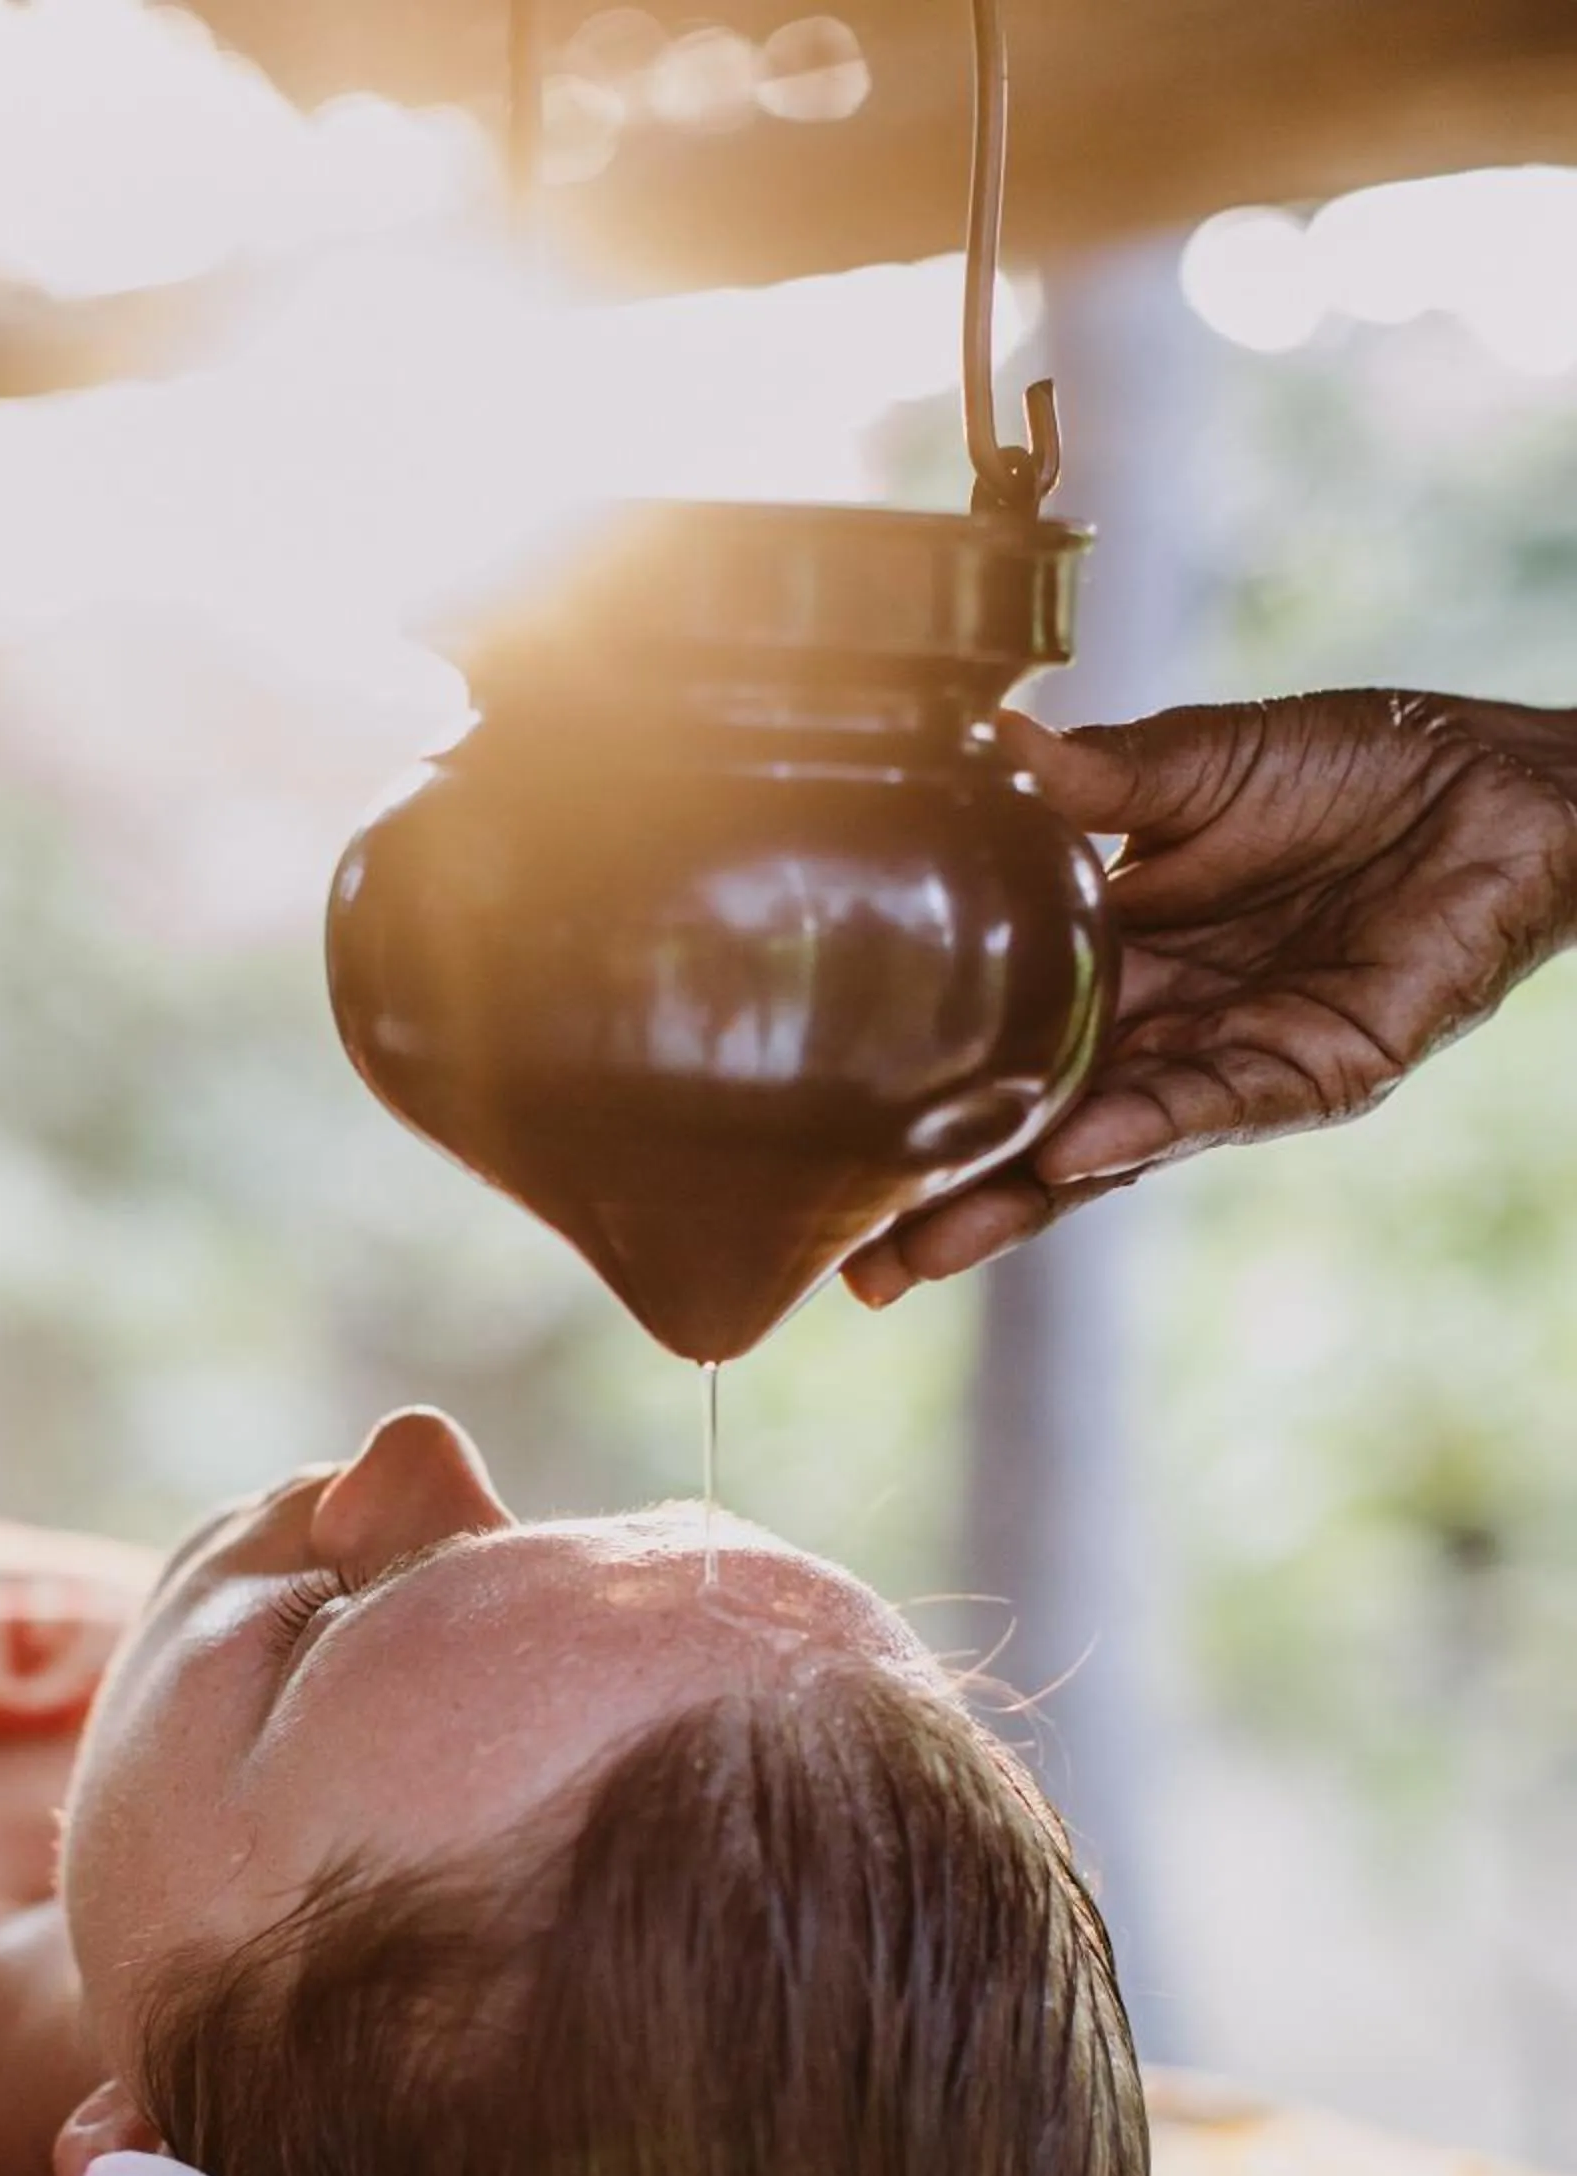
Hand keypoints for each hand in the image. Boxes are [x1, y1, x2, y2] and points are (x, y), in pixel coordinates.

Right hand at [843, 690, 1576, 1300]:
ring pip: (1113, 1148)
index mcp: (1120, 959)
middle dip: (952, 1201)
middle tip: (858, 1274)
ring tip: (933, 1243)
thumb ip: (1094, 780)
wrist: (1499, 779)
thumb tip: (983, 745)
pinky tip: (1072, 1152)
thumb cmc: (1357, 766)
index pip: (1003, 1046)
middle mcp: (1166, 1028)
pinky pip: (1218, 1105)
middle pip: (1039, 1130)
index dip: (923, 1100)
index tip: (831, 1161)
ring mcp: (1237, 1063)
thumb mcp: (1197, 763)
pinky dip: (1146, 1127)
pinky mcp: (1319, 1072)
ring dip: (1023, 1198)